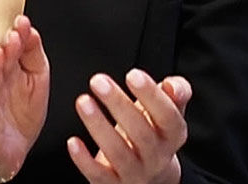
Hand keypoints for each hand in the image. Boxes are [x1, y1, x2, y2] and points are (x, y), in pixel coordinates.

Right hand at [0, 15, 49, 178]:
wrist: (6, 152)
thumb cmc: (20, 114)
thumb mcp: (37, 81)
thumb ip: (34, 55)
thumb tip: (32, 31)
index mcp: (9, 68)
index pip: (12, 47)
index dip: (17, 34)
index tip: (22, 22)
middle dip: (4, 48)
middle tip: (12, 36)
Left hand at [67, 70, 192, 183]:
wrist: (151, 177)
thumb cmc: (154, 133)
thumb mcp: (168, 111)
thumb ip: (175, 92)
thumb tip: (172, 84)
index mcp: (172, 135)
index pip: (168, 116)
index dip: (152, 95)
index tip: (132, 74)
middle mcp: (157, 157)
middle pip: (141, 133)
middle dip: (119, 104)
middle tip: (98, 80)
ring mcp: (135, 174)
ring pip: (119, 153)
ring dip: (99, 126)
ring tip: (83, 101)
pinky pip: (99, 176)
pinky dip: (84, 160)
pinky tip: (73, 141)